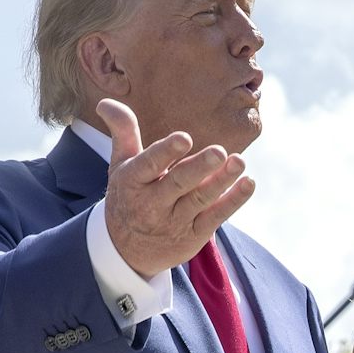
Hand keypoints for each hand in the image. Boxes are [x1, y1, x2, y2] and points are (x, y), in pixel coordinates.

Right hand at [96, 98, 256, 276]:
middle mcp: (153, 202)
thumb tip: (105, 102)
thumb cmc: (128, 196)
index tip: (184, 138)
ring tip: (240, 162)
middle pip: (179, 182)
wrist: (126, 250)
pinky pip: (216, 217)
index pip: (149, 164)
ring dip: (222, 181)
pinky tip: (248, 184)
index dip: (166, 151)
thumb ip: (123, 132)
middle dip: (199, 167)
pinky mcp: (194, 235)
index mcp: (133, 180)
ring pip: (200, 199)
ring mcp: (175, 220)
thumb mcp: (120, 165)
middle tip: (220, 151)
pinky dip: (233, 201)